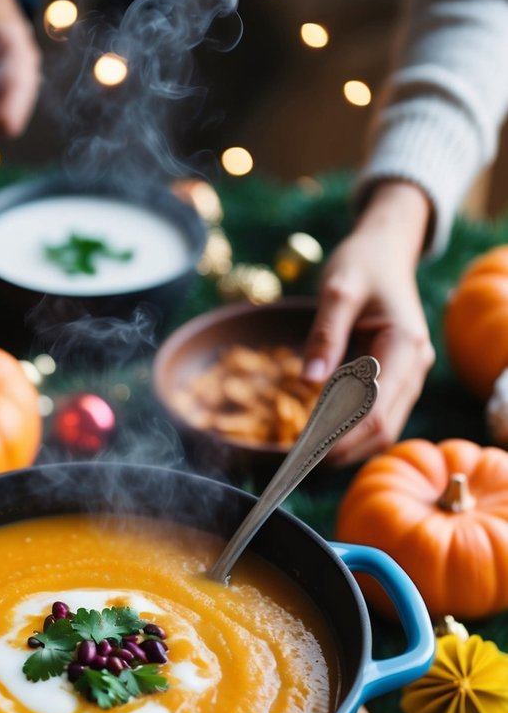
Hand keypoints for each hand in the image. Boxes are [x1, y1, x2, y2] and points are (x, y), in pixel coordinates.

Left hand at [303, 181, 434, 465]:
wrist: (386, 249)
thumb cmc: (361, 263)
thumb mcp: (338, 289)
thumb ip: (324, 335)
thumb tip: (308, 383)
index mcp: (405, 345)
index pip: (377, 410)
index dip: (343, 437)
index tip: (308, 453)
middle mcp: (415, 366)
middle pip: (383, 429)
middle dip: (342, 450)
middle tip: (298, 464)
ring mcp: (409, 376)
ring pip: (382, 429)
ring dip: (346, 446)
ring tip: (303, 456)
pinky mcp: (397, 380)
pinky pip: (377, 417)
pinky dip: (350, 431)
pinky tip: (319, 437)